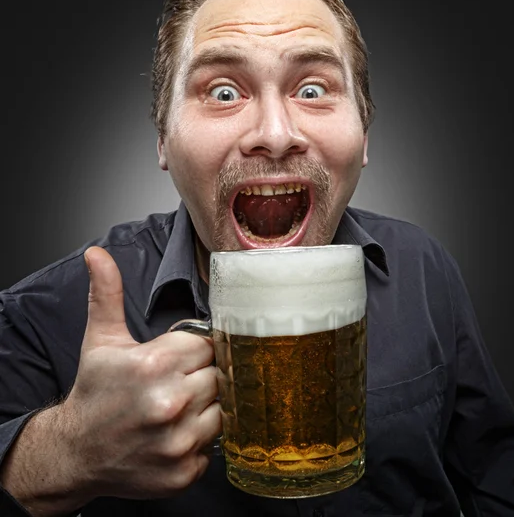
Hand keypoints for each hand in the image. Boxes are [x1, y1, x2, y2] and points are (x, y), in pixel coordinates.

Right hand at [62, 245, 220, 499]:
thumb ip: (108, 293)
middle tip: (175, 383)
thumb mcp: (102, 339)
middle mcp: (170, 403)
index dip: (195, 351)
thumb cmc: (94, 392)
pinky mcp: (184, 472)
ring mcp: (179, 442)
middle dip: (201, 376)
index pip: (209, 345)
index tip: (179, 359)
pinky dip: (200, 440)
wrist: (77, 452)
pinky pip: (215, 446)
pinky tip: (175, 433)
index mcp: (155, 364)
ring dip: (205, 408)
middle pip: (220, 376)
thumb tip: (97, 255)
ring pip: (223, 410)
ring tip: (176, 408)